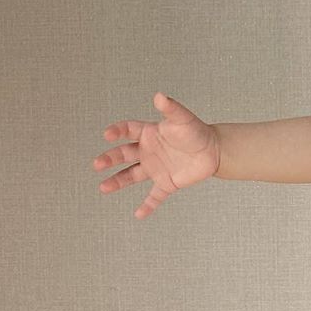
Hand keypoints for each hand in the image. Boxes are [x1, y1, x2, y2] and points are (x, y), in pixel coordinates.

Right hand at [93, 93, 220, 218]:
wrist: (213, 151)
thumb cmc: (196, 131)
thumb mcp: (183, 119)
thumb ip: (171, 108)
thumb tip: (159, 96)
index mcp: (149, 133)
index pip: (127, 130)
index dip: (117, 132)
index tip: (108, 135)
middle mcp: (147, 151)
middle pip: (123, 154)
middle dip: (109, 159)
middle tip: (97, 164)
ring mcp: (155, 168)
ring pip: (131, 176)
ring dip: (117, 181)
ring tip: (103, 188)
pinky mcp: (166, 183)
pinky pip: (154, 196)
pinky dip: (147, 206)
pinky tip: (138, 215)